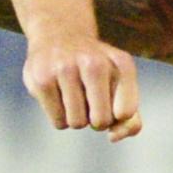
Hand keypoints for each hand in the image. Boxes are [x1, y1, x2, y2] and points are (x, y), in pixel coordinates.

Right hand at [22, 34, 141, 140]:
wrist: (59, 36)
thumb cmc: (97, 71)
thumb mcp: (120, 87)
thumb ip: (130, 120)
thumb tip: (113, 136)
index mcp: (121, 64)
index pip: (126, 113)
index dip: (118, 116)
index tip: (113, 101)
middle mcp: (95, 62)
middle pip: (101, 122)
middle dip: (96, 121)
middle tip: (90, 101)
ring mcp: (65, 69)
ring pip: (77, 123)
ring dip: (76, 118)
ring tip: (73, 96)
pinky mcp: (41, 79)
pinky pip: (59, 122)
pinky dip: (60, 117)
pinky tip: (58, 95)